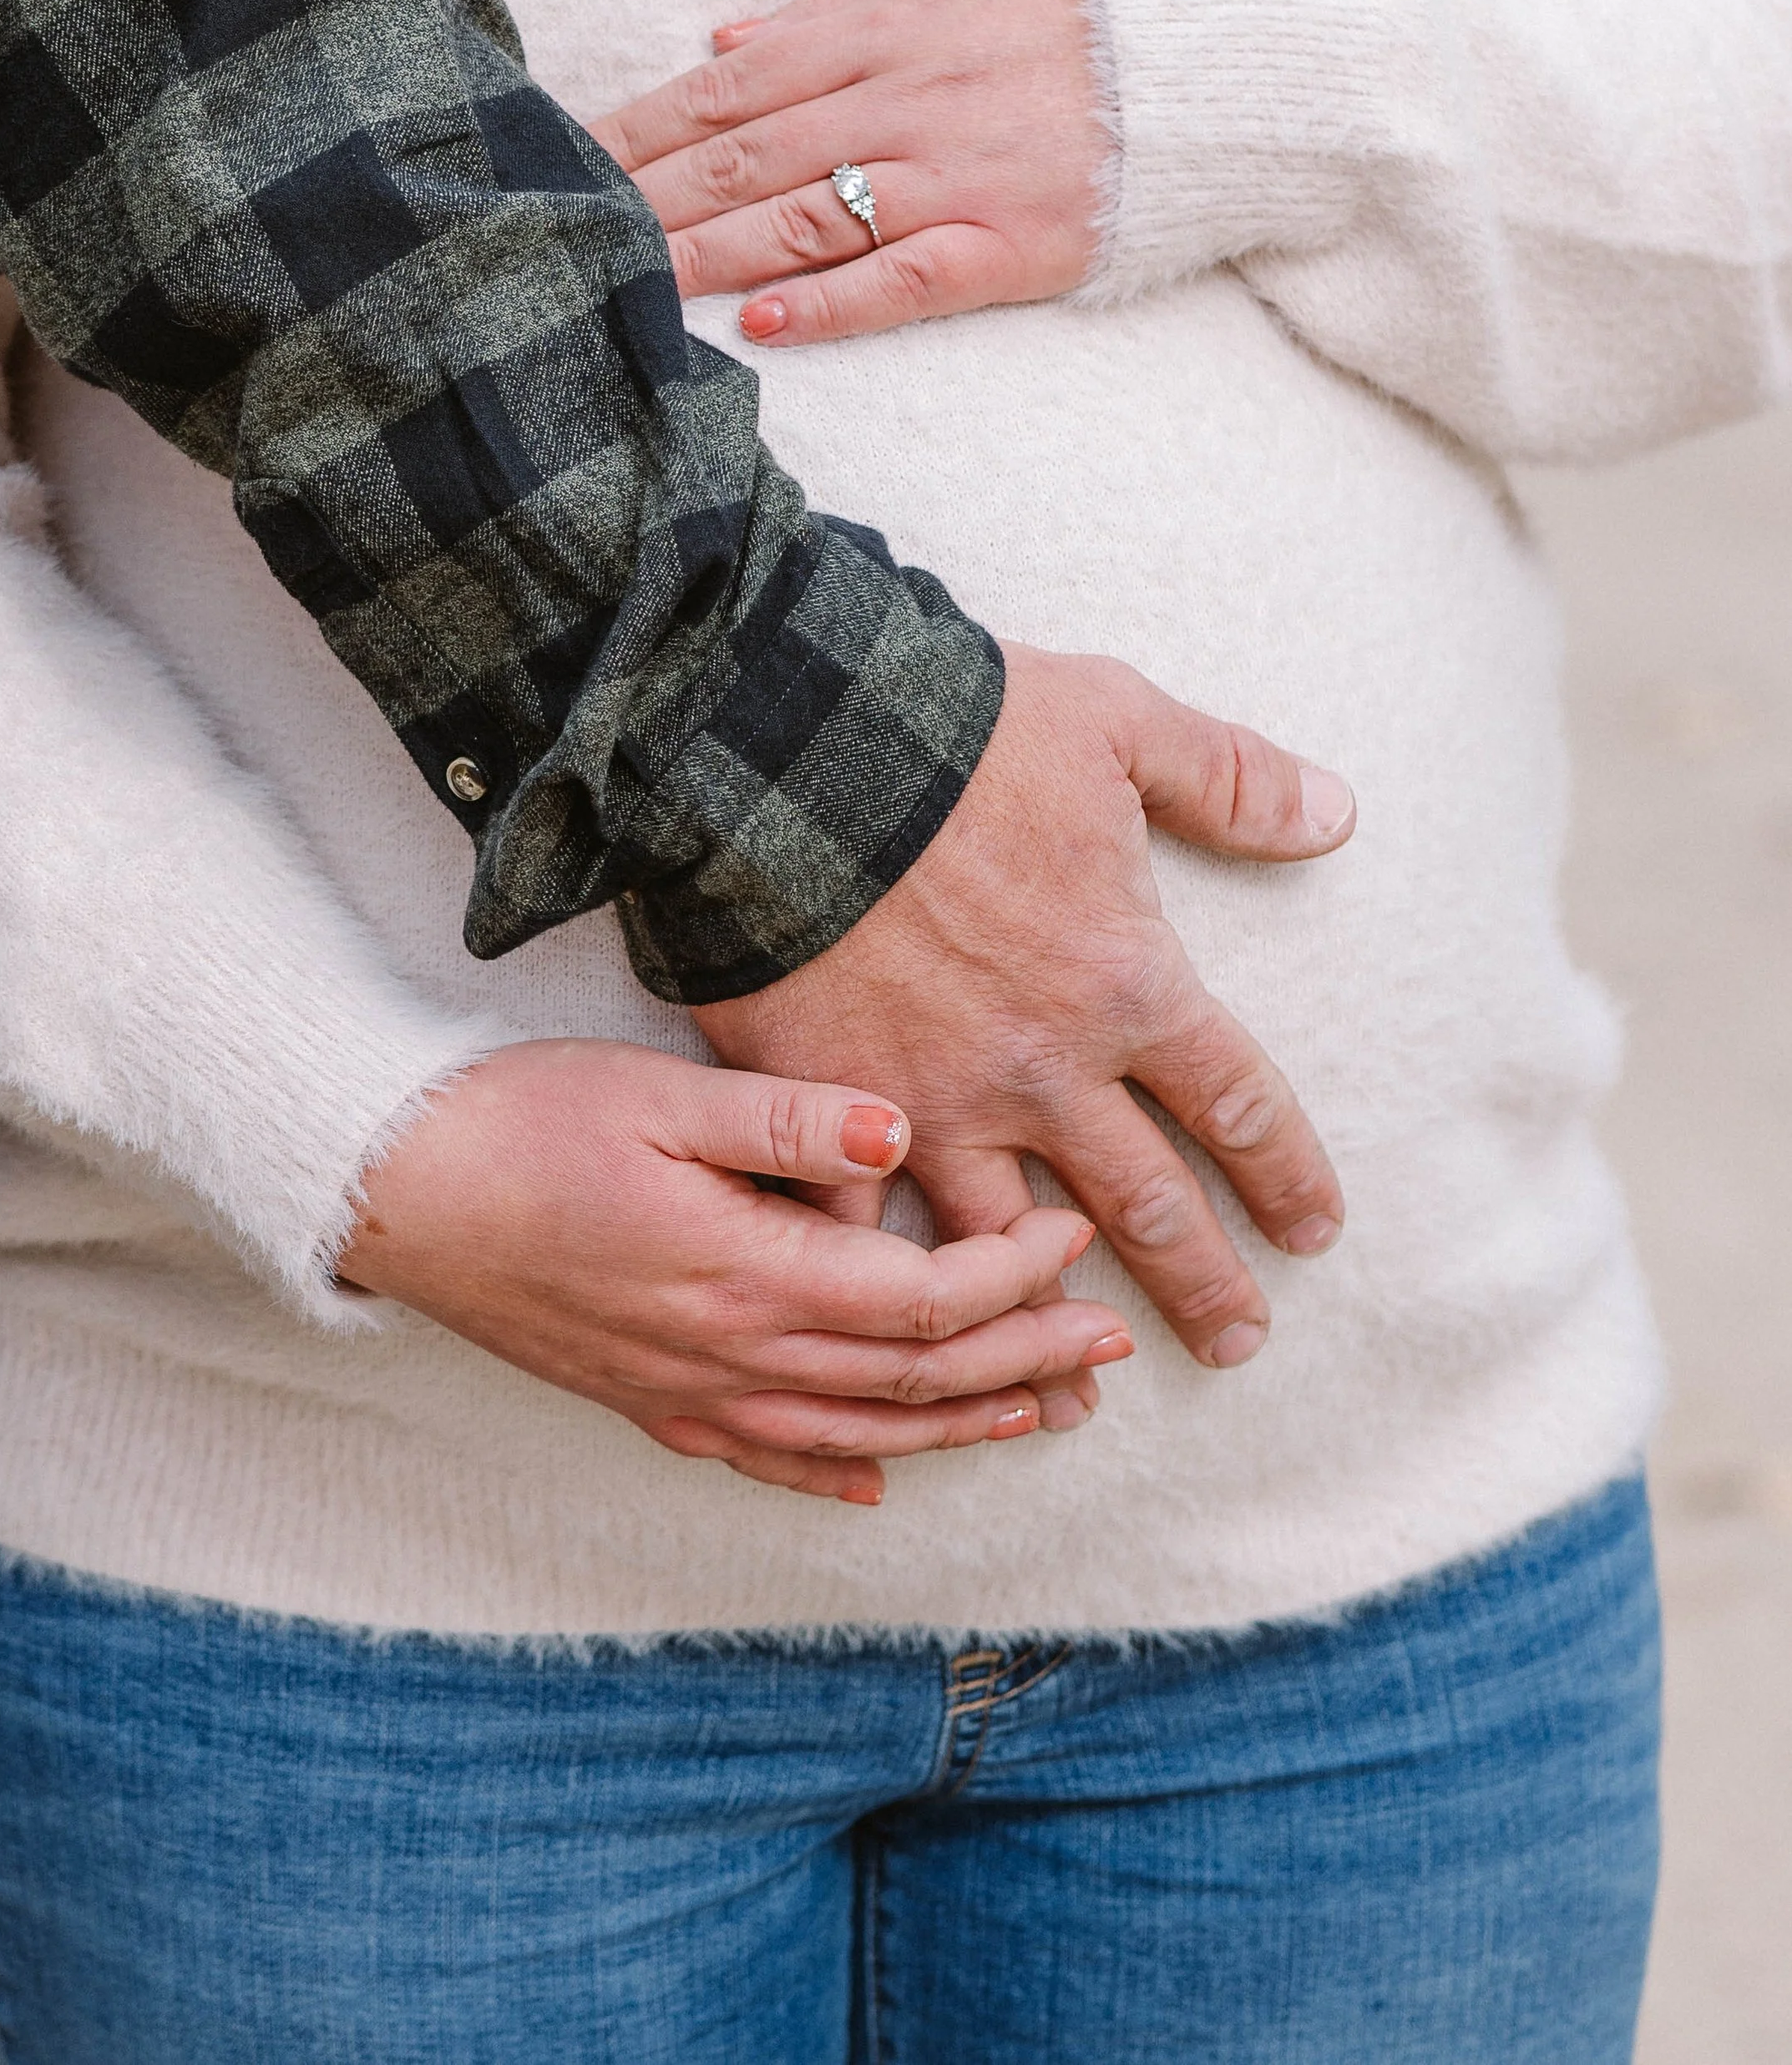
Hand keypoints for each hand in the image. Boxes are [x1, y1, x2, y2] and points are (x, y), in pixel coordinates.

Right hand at [337, 1038, 1132, 1504]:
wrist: (389, 1192)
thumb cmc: (520, 1121)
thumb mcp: (656, 1092)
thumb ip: (788, 1116)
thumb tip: (901, 1130)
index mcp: (747, 1272)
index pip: (923, 1298)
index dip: (1013, 1275)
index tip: (1075, 1237)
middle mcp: (729, 1354)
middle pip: (911, 1380)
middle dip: (1022, 1361)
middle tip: (1110, 1343)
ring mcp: (685, 1392)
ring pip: (854, 1434)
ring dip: (957, 1427)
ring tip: (1039, 1413)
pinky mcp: (642, 1400)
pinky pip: (761, 1459)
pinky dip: (831, 1474)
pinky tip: (872, 1482)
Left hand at [592, 0, 1107, 345]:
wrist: (1236, 45)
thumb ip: (837, 4)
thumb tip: (725, 37)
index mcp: (890, 20)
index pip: (733, 81)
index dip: (642, 124)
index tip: (563, 155)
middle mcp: (912, 97)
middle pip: (748, 155)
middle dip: (645, 198)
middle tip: (556, 233)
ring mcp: (962, 174)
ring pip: (807, 219)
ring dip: (707, 256)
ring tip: (624, 283)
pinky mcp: (1014, 243)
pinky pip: (905, 279)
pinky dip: (830, 303)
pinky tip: (761, 323)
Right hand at [695, 646, 1356, 1370]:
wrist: (790, 752)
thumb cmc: (957, 733)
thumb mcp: (1119, 723)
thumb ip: (1229, 778)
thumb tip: (1336, 812)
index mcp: (1127, 984)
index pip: (1237, 1104)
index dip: (1284, 1172)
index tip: (1314, 1232)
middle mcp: (1046, 1070)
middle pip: (1146, 1204)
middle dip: (1200, 1281)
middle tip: (1239, 1343)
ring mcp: (936, 1104)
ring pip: (1008, 1246)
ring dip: (1046, 1325)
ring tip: (1073, 1401)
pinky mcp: (832, 1110)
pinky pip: (859, 1227)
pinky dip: (878, 1289)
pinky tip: (892, 1346)